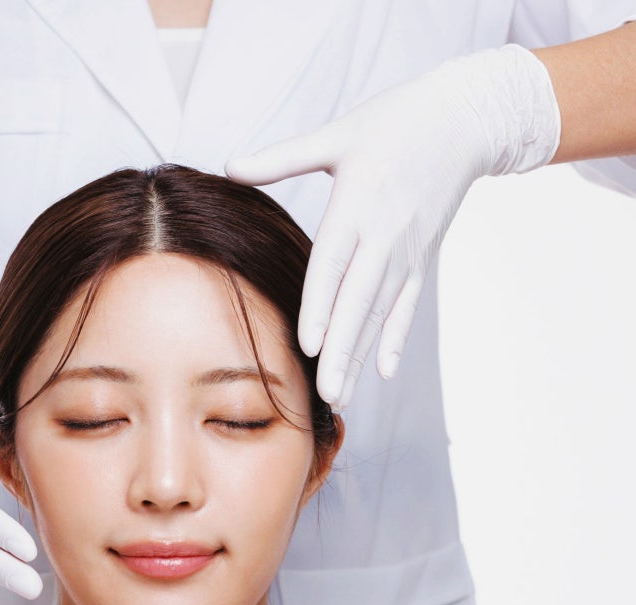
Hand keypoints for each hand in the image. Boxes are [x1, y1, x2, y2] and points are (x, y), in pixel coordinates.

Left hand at [227, 45, 560, 408]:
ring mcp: (405, 252)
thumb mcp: (336, 134)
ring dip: (361, 357)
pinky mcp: (421, 259)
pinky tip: (383, 370)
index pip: (333, 266)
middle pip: (358, 303)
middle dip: (342, 352)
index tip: (308, 346)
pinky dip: (395, 338)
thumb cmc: (394, 121)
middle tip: (327, 395)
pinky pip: (407, 306)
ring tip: (342, 396)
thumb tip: (229, 165)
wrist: (465, 118)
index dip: (321, 307)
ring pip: (379, 314)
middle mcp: (383, 236)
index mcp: (356, 206)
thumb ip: (282, 158)